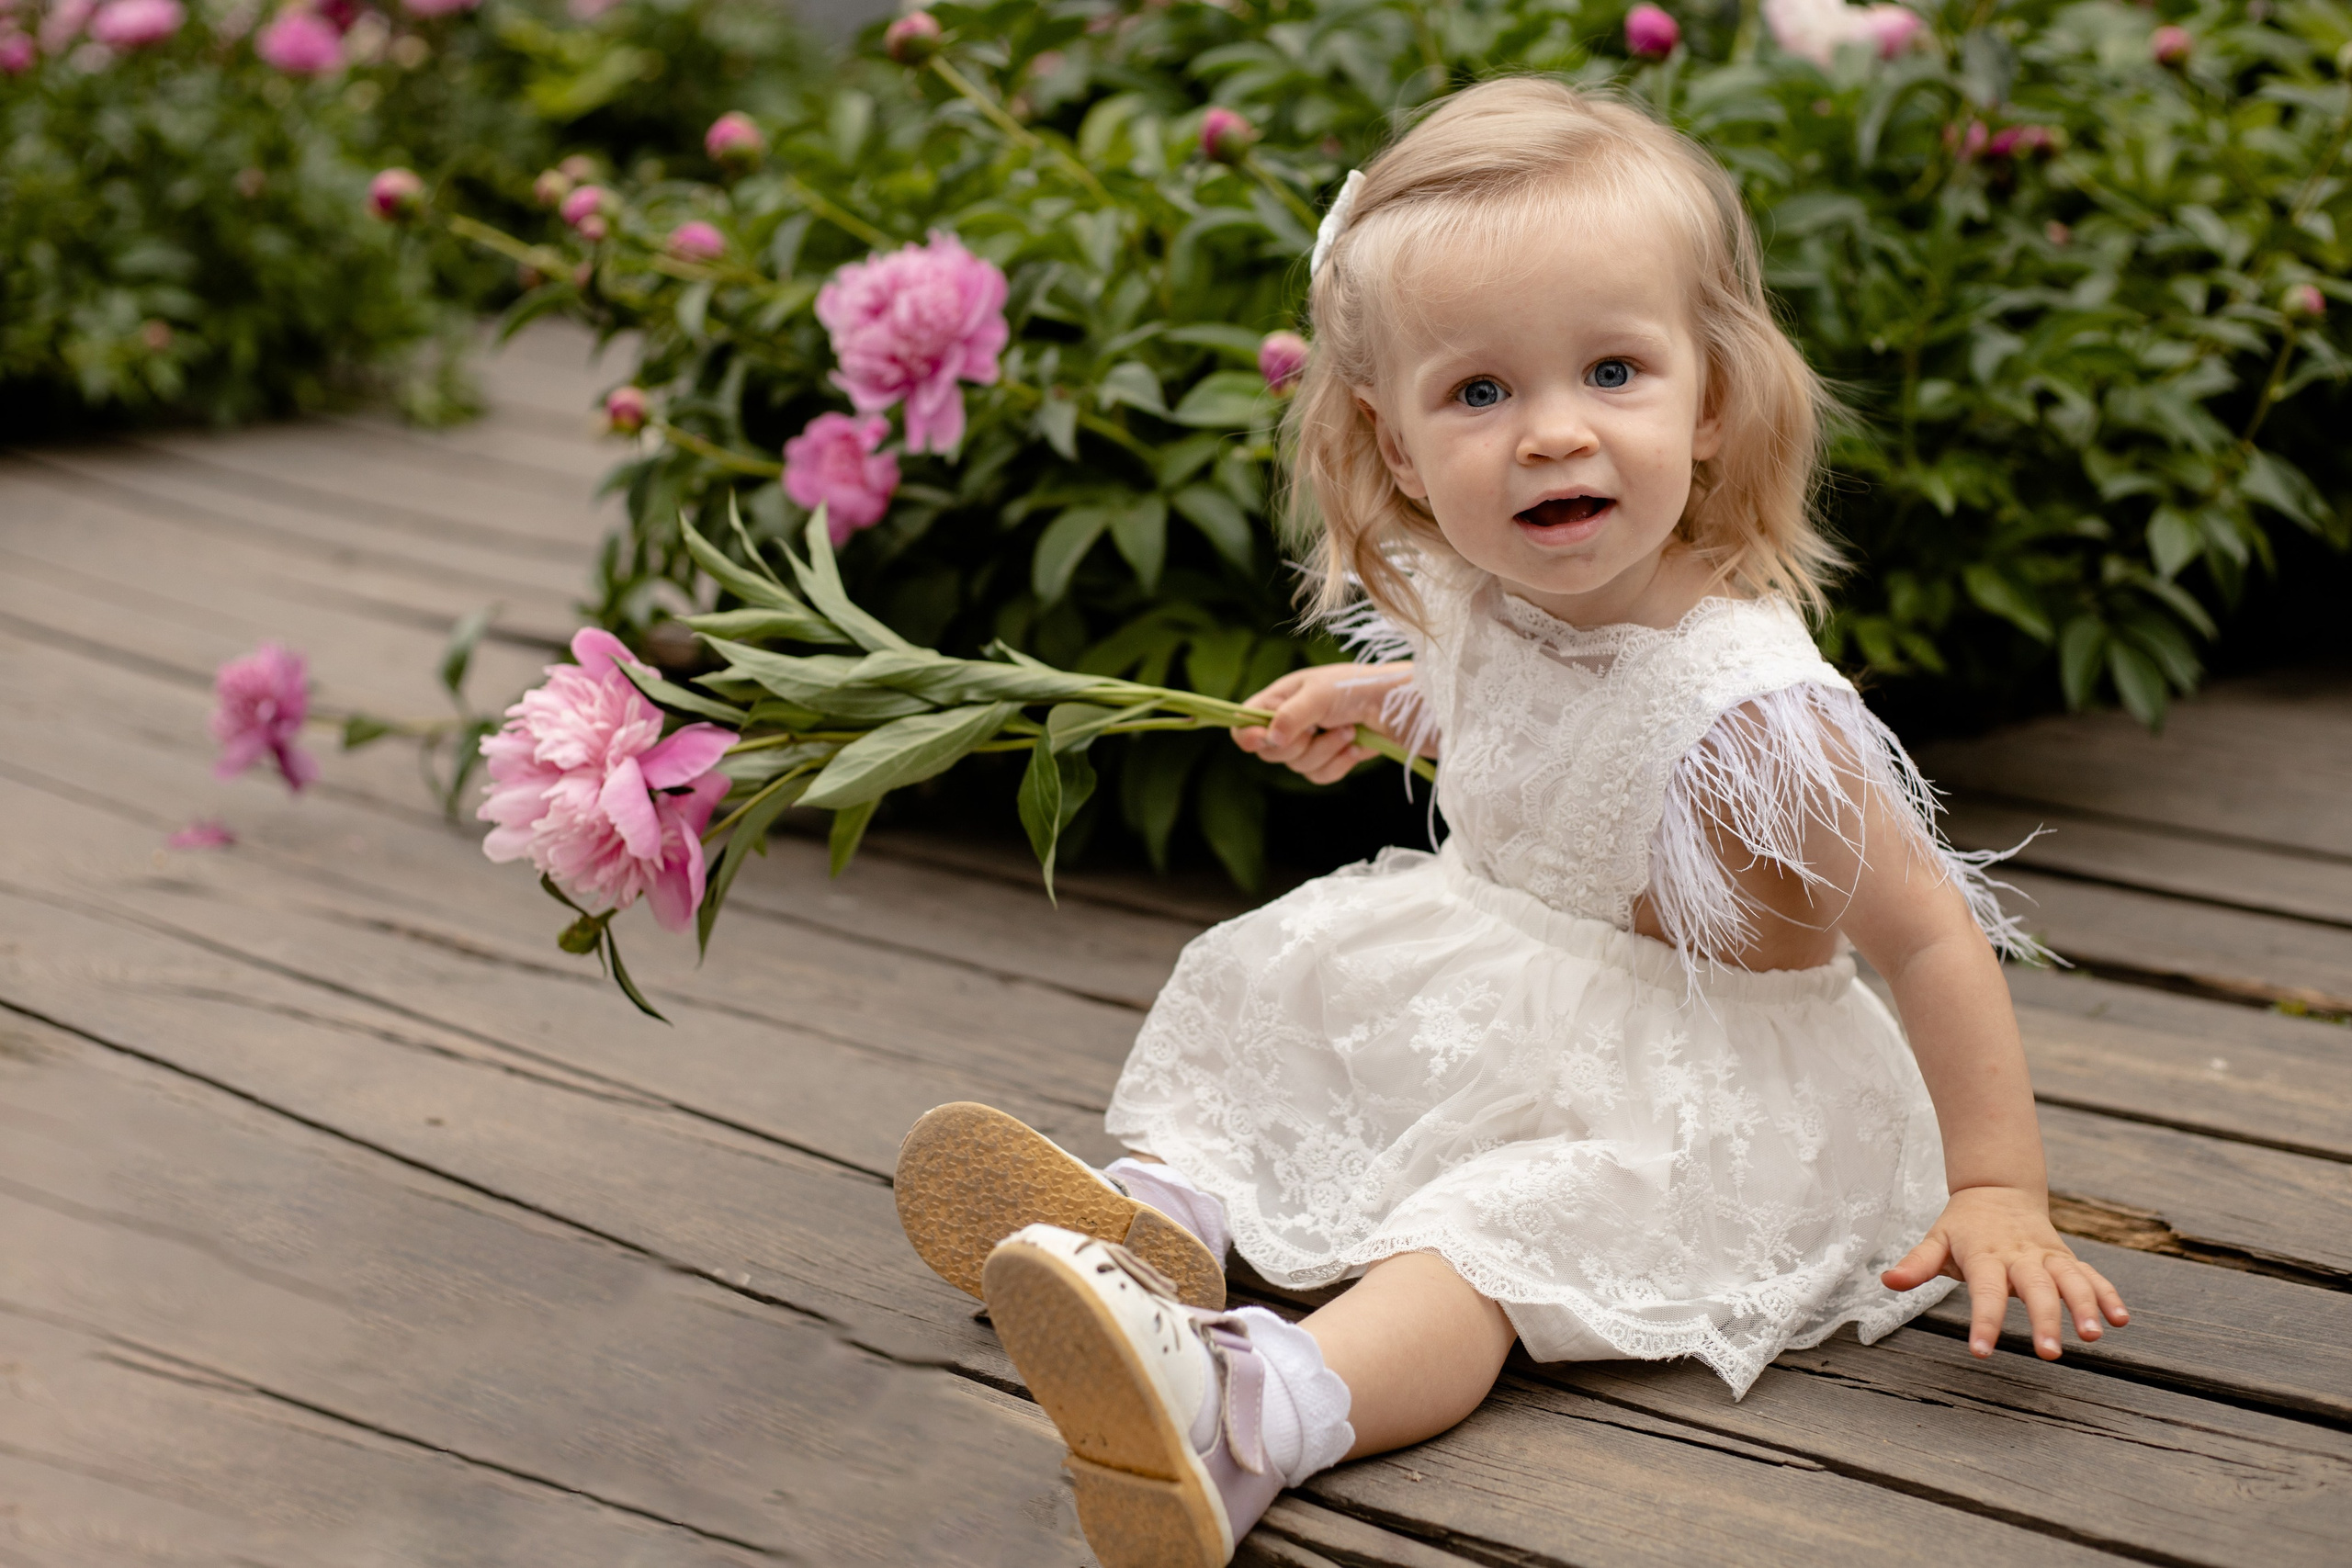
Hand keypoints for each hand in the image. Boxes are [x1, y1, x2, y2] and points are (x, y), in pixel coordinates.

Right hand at [1232, 662, 1414, 784]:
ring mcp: (1309, 742)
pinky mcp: (1329, 760)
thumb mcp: (1319, 694)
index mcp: (1280, 698)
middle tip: (1319, 727)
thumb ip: (1290, 715)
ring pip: (1297, 766)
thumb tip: (1269, 739)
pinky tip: (1355, 748)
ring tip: (1347, 730)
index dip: (1248, 735)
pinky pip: (1318, 776)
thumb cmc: (1357, 688)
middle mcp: (1289, 721)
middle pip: (1269, 751)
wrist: (1400, 707)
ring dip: (1325, 751)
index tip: (1264, 739)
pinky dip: (1338, 764)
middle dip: (1298, 745)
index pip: (1245, 722)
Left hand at [1881, 1185, 2128, 1360]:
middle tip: (2049, 1353)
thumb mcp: (1936, 1239)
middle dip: (2045, 1320)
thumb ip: (1917, 1263)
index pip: (1984, 1291)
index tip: (1981, 1352)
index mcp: (1985, 1255)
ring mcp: (2047, 1257)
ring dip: (2085, 1306)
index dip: (1984, 1321)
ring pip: (2071, 1280)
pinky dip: (2107, 1295)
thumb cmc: (1962, 1226)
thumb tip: (1888, 1281)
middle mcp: (2020, 1256)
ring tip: (2094, 1336)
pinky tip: (2121, 1319)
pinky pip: (2091, 1276)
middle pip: (2036, 1288)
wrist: (1997, 1189)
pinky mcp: (2066, 1259)